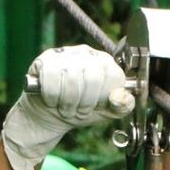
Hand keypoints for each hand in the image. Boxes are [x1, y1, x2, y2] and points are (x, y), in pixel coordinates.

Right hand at [0, 45, 130, 169]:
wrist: (50, 116)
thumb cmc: (80, 110)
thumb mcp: (107, 112)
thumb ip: (123, 105)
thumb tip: (121, 97)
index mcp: (106, 64)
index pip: (113, 76)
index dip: (104, 97)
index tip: (97, 106)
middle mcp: (88, 54)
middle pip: (93, 77)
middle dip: (86, 102)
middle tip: (79, 110)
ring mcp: (66, 53)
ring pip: (71, 77)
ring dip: (67, 102)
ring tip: (66, 108)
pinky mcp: (46, 59)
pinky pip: (51, 76)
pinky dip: (51, 95)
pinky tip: (52, 99)